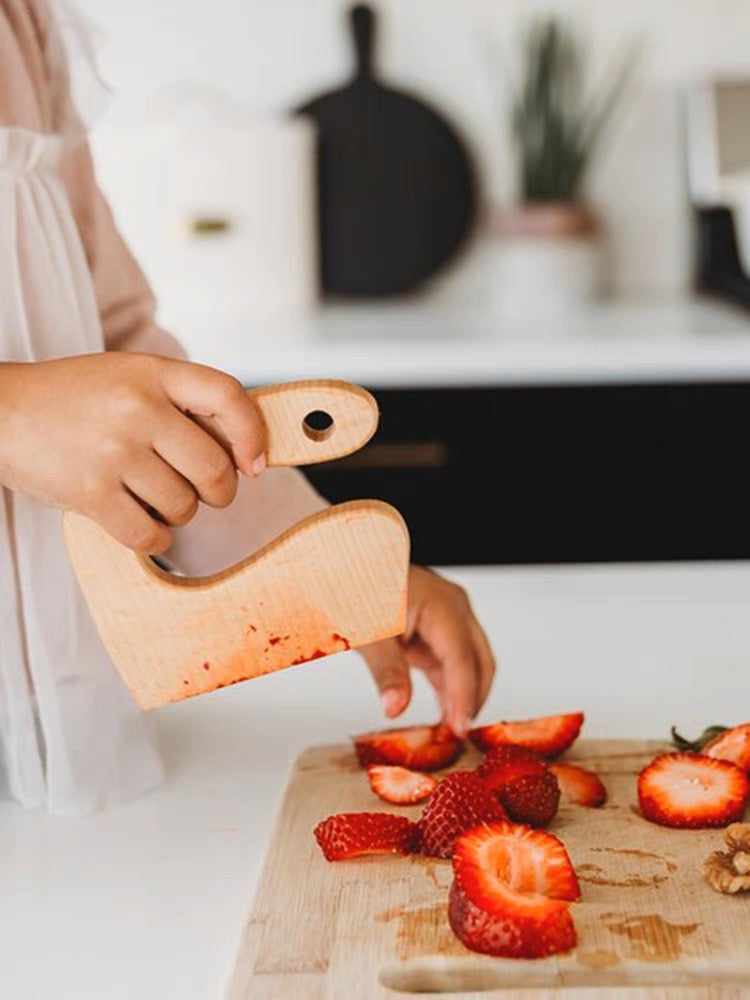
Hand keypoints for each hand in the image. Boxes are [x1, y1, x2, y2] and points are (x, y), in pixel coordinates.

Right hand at [0, 353, 265, 552]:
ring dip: (178, 512)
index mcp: (152, 372)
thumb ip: (182, 402)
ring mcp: (113, 451)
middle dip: (218, 492)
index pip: (228, 397)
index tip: (254, 464)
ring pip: (184, 506)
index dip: (253, 435)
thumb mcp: (130, 377)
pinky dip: (155, 537)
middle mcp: (137, 408)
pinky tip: (141, 521)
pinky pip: (150, 535)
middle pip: (215, 469)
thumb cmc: (73, 399)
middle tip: (202, 491)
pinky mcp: (90, 493)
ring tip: (150, 495)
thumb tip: (245, 453)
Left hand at [359, 565, 494, 737]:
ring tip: (449, 734)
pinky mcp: (436, 631)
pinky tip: (442, 717)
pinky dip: (449, 690)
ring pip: (470, 665)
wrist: (343, 566)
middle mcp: (454, 609)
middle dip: (473, 700)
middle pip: (479, 662)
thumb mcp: (366, 631)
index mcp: (442, 604)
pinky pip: (452, 664)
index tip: (459, 728)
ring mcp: (448, 619)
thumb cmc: (354, 586)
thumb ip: (385, 670)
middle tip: (457, 737)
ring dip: (463, 697)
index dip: (464, 697)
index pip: (462, 658)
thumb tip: (396, 708)